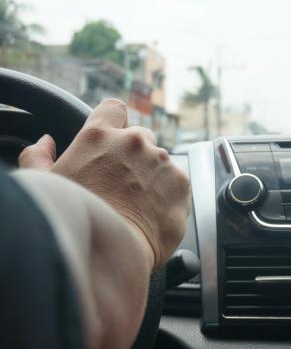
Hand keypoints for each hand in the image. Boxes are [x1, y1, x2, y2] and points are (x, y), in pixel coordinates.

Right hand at [19, 99, 190, 269]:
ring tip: (137, 205)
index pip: (114, 109)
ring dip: (152, 175)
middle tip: (123, 183)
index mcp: (98, 136)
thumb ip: (39, 157)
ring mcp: (160, 162)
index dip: (115, 123)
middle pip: (140, 136)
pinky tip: (152, 214)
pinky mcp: (181, 183)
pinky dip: (168, 195)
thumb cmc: (74, 220)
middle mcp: (133, 143)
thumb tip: (44, 143)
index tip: (114, 140)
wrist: (109, 252)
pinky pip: (177, 183)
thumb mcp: (45, 184)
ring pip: (160, 161)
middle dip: (134, 154)